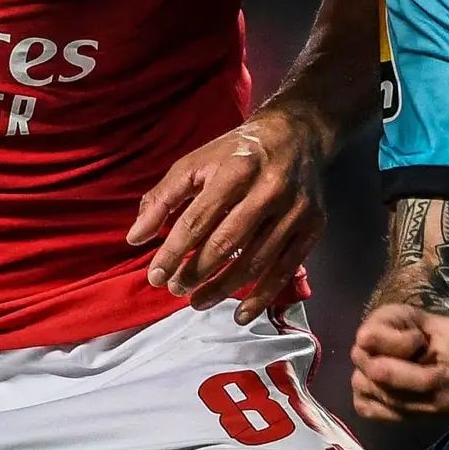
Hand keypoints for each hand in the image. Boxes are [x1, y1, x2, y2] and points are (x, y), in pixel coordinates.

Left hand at [127, 107, 327, 324]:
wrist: (297, 135)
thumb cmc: (237, 152)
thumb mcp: (195, 163)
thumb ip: (163, 199)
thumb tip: (135, 238)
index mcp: (235, 170)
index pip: (198, 220)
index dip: (173, 252)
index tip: (155, 277)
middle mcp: (268, 190)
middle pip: (226, 243)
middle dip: (195, 273)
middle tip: (176, 289)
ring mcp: (294, 210)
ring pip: (255, 261)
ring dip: (223, 289)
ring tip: (197, 301)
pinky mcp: (313, 227)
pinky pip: (285, 270)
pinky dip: (262, 297)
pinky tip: (240, 315)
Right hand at [351, 304, 448, 420]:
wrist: (428, 352)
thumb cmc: (432, 334)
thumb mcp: (447, 330)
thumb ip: (445, 349)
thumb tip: (444, 377)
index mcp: (374, 326)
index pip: (372, 337)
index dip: (401, 342)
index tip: (422, 339)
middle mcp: (360, 355)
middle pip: (383, 375)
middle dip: (423, 381)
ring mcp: (360, 382)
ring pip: (393, 400)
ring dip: (429, 403)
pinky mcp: (366, 406)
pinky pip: (393, 416)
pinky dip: (422, 414)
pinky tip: (443, 409)